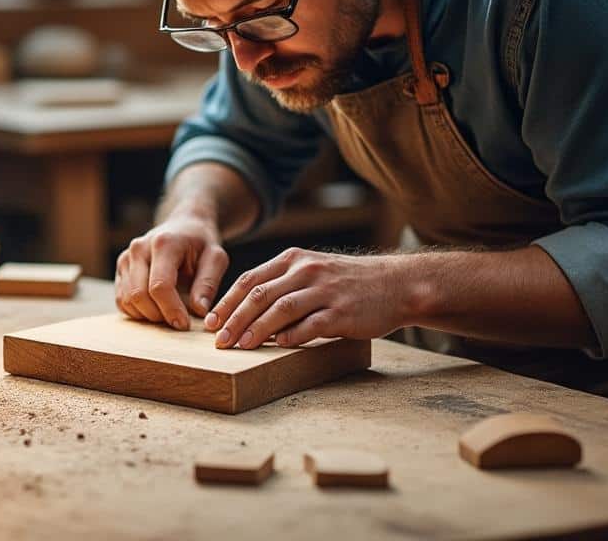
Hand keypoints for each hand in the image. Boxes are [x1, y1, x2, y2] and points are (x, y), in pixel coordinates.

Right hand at [115, 213, 229, 330]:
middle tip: (178, 321)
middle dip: (158, 316)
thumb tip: (199, 310)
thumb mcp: (216, 259)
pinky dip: (137, 312)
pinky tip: (156, 308)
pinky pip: (121, 300)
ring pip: (127, 300)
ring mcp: (126, 258)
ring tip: (169, 312)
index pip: (160, 285)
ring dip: (148, 315)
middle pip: (138, 295)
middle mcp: (139, 249)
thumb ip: (208, 283)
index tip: (185, 324)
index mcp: (164, 244)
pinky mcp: (120, 269)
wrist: (184, 227)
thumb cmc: (201, 244)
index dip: (171, 310)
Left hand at [205, 247, 413, 348]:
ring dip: (255, 330)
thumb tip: (247, 311)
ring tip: (239, 347)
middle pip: (259, 295)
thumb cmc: (349, 283)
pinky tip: (277, 346)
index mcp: (294, 259)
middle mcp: (307, 271)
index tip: (210, 322)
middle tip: (218, 341)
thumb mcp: (313, 271)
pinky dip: (290, 337)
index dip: (226, 302)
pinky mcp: (342, 312)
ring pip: (279, 310)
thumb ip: (283, 283)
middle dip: (234, 319)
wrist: (397, 285)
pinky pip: (310, 325)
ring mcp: (324, 291)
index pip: (250, 280)